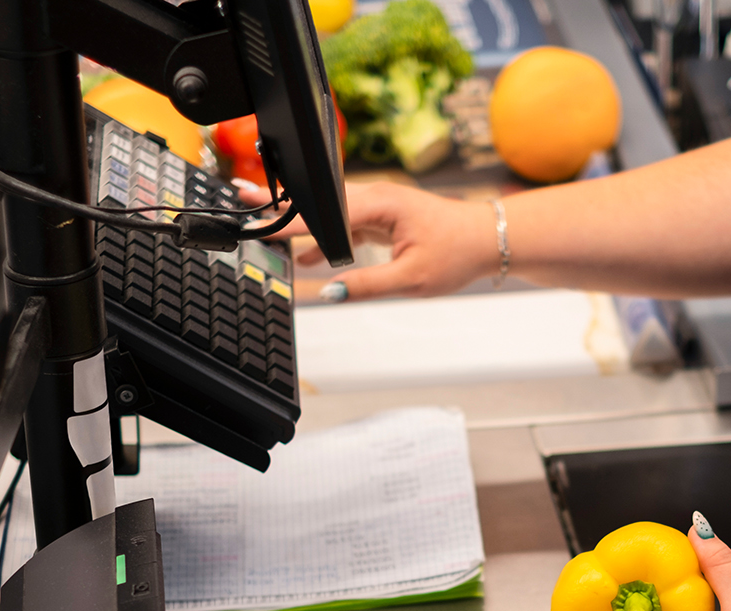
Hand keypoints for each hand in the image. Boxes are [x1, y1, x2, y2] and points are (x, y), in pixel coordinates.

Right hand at [237, 180, 497, 299]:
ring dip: (299, 220)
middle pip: (318, 201)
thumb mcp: (410, 279)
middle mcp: (376, 197)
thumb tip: (329, 293)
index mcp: (380, 204)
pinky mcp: (383, 215)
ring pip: (329, 211)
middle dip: (279, 203)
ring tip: (262, 225)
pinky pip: (344, 221)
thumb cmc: (457, 253)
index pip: (323, 214)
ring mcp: (378, 204)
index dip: (287, 222)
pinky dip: (323, 234)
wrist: (489, 239)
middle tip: (242, 198)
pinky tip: (305, 254)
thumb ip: (365, 285)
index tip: (259, 225)